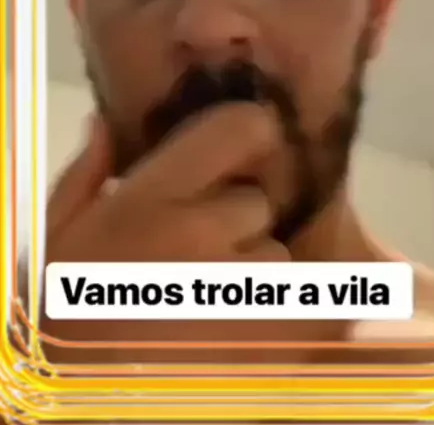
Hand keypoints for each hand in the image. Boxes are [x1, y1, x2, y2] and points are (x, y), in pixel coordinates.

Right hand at [40, 104, 289, 362]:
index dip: (249, 131)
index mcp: (148, 201)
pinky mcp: (270, 343)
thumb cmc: (61, 324)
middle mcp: (202, 235)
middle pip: (256, 203)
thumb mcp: (52, 244)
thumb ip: (83, 178)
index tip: (242, 145)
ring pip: (276, 259)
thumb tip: (104, 123)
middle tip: (195, 253)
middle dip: (232, 222)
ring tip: (208, 303)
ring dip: (253, 275)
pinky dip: (274, 317)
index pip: (240, 128)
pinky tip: (230, 333)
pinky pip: (295, 309)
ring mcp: (241, 291)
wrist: (84, 405)